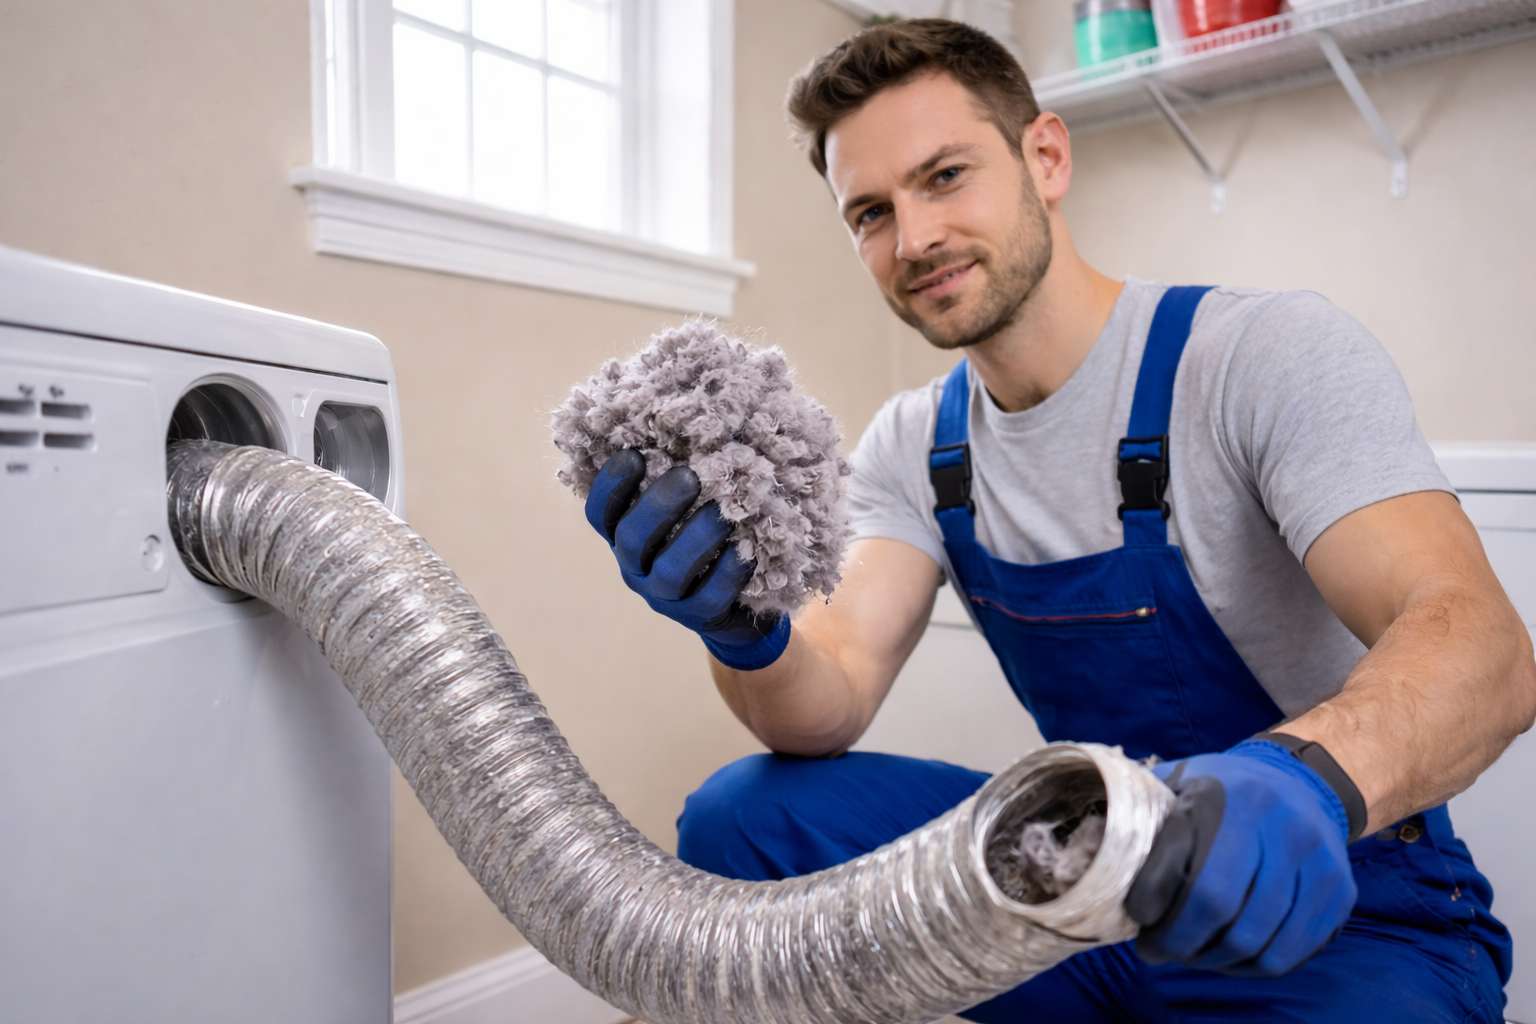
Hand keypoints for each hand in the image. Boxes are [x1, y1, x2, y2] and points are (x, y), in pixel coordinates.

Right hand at [585, 450, 788, 669]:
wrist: (733, 602)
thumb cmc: (702, 538)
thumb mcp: (682, 509)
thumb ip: (674, 477)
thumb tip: (687, 419)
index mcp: (624, 536)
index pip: (601, 514)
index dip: (611, 486)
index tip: (633, 454)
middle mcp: (636, 568)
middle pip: (632, 539)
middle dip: (659, 505)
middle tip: (690, 476)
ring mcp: (665, 597)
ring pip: (669, 572)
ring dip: (696, 538)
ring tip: (723, 512)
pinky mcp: (700, 617)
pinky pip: (710, 598)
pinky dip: (728, 572)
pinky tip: (746, 549)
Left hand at [1124, 739, 1357, 976]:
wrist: (1301, 781)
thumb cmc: (1222, 791)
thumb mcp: (1180, 781)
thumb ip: (1144, 814)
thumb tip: (1096, 854)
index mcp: (1224, 794)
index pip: (1178, 865)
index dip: (1149, 905)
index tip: (1134, 920)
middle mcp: (1276, 823)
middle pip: (1218, 909)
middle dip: (1177, 941)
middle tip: (1156, 950)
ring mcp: (1315, 859)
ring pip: (1256, 940)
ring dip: (1212, 960)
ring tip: (1190, 953)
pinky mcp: (1339, 892)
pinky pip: (1289, 953)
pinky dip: (1250, 966)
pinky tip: (1228, 955)